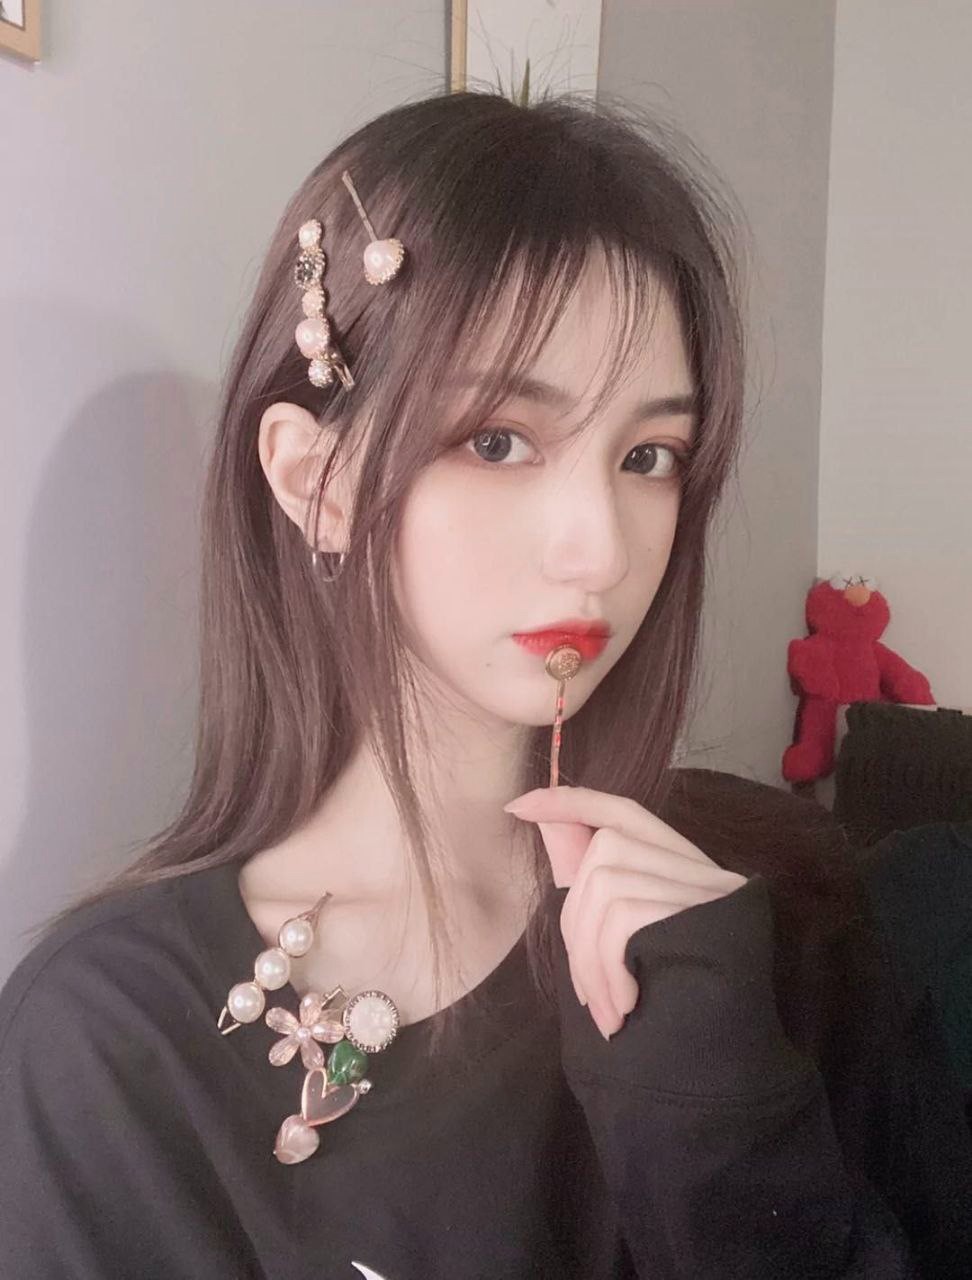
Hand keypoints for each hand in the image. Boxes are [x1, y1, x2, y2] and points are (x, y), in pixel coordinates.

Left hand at [503, 785, 746, 1039]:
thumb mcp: (620, 950)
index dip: (571, 802)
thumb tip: (549, 825)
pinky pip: (625, 916)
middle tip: (590, 997)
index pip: (621, 812)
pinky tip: (625, 1006)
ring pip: (606, 883)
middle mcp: (703, 871)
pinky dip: (609, 966)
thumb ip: (591, 887)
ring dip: (590, 959)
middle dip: (575, 926)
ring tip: (608, 1014)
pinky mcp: (715, 913)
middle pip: (603, 852)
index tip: (519, 807)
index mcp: (681, 874)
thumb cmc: (670, 1019)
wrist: (730, 1078)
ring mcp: (713, 888)